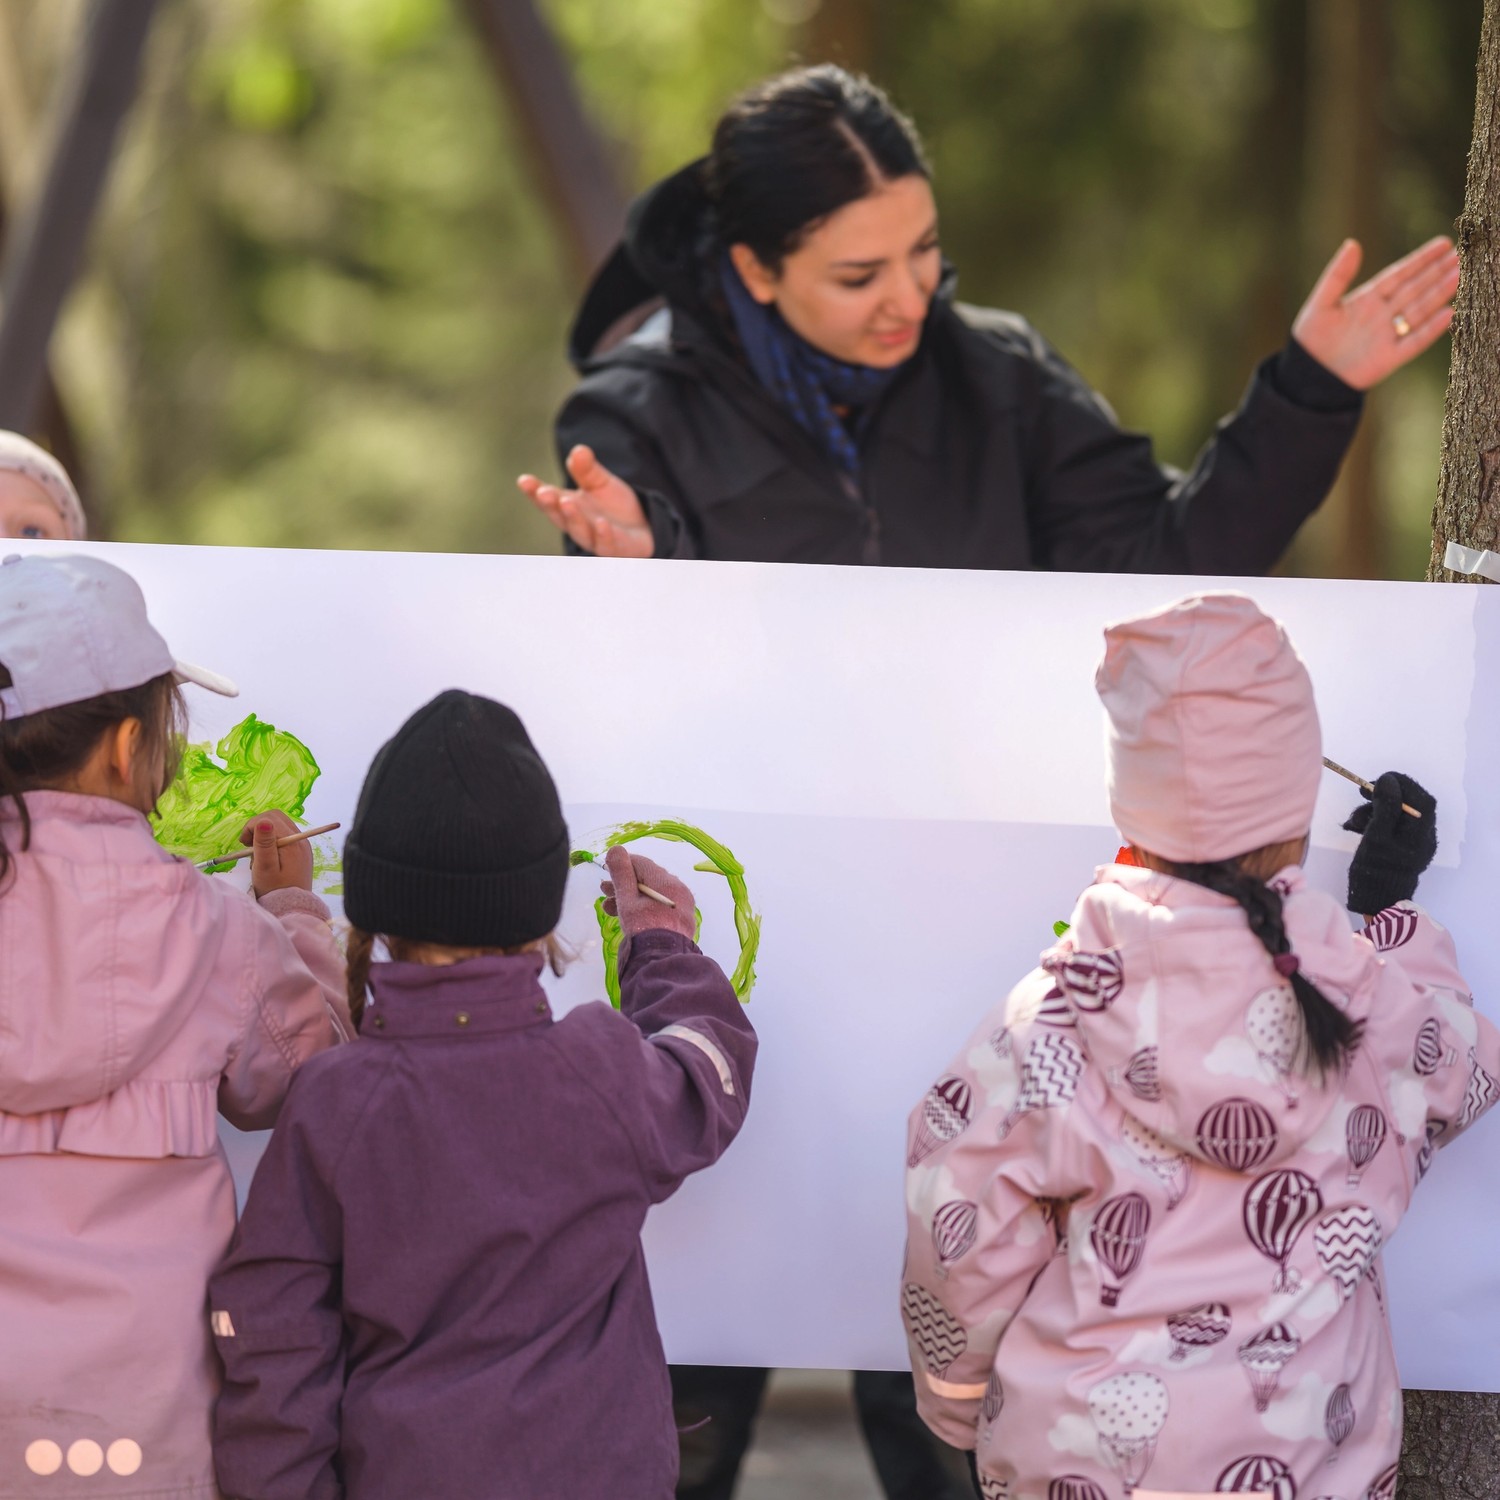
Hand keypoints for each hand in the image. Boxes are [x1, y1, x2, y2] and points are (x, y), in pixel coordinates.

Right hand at [241, 809, 313, 896]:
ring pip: (280, 825)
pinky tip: (266, 856)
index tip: (243, 843)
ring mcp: (302, 845)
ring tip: (256, 853)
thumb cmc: (275, 891)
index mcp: (293, 842)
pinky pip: (284, 836)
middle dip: (258, 826)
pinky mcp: (300, 851)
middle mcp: (301, 840)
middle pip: (277, 818)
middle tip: (248, 845)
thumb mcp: (265, 869)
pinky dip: (272, 841)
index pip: (270, 819)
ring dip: (264, 834)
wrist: (293, 908)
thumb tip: (263, 821)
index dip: (252, 826)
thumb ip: (264, 844)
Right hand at [516, 445, 652, 557]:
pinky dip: (604, 536)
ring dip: (573, 519)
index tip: (524, 481)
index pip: (548, 500)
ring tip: (567, 502)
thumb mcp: (600, 482)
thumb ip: (587, 470)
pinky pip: (608, 546)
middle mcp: (578, 527)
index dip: (534, 492)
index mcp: (569, 509)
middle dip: (551, 505)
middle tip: (544, 492)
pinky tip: (602, 524)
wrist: (644, 528)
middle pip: (560, 518)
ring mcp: (596, 541)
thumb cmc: (614, 507)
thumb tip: (578, 451)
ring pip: (581, 533)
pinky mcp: (617, 550)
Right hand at [601, 847, 695, 945]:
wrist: (662, 962)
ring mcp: (681, 905)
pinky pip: (659, 906)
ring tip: (609, 906)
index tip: (606, 872)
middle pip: (647, 879)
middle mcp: (678, 890)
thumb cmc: (643, 929)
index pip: (641, 863)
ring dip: (630, 897)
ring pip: (651, 894)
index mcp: (667, 882)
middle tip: (603, 890)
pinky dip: (643, 907)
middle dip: (623, 884)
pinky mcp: (681, 919)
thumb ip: (621, 874)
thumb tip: (616, 849)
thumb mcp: (627, 900)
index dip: (622, 865)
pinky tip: (627, 915)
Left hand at [1292, 236, 1459, 390]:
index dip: (1421, 260)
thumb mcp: (1321, 304)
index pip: (1399, 275)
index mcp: (1367, 299)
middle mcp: (1382, 314)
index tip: (1444, 244)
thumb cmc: (1310, 339)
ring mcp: (1388, 335)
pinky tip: (1449, 314)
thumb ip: (1337, 276)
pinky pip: (1414, 341)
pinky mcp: (1389, 358)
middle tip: (1462, 255)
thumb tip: (1352, 244)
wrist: (1307, 377)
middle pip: (1415, 289)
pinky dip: (1431, 329)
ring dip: (1439, 294)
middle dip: (1437, 272)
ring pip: (1419, 311)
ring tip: (1460, 276)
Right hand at [1343, 771, 1437, 914]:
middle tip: (1362, 792)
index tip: (1377, 780)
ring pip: (1395, 814)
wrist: (1375, 903)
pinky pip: (1390, 826)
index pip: (1419, 797)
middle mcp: (1421, 836)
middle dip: (1383, 796)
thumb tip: (1389, 780)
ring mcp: (1411, 843)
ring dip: (1373, 810)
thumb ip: (1385, 807)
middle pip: (1407, 804)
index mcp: (1421, 833)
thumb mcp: (1377, 836)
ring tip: (1352, 821)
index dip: (1401, 784)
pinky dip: (1373, 822)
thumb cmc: (1376, 871)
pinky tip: (1356, 828)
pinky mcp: (1400, 848)